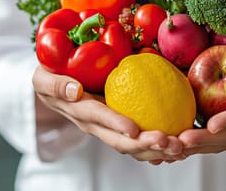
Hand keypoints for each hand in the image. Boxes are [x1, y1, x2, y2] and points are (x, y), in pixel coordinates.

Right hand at [32, 65, 185, 163]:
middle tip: (172, 143)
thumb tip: (74, 90)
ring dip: (158, 149)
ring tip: (181, 148)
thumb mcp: (44, 78)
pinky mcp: (119, 124)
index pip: (99, 118)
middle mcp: (96, 125)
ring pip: (134, 145)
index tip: (134, 130)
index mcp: (80, 111)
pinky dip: (158, 144)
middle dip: (146, 145)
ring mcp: (109, 127)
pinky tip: (179, 142)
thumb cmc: (49, 77)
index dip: (116, 124)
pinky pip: (140, 138)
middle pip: (121, 141)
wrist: (54, 87)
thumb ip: (57, 84)